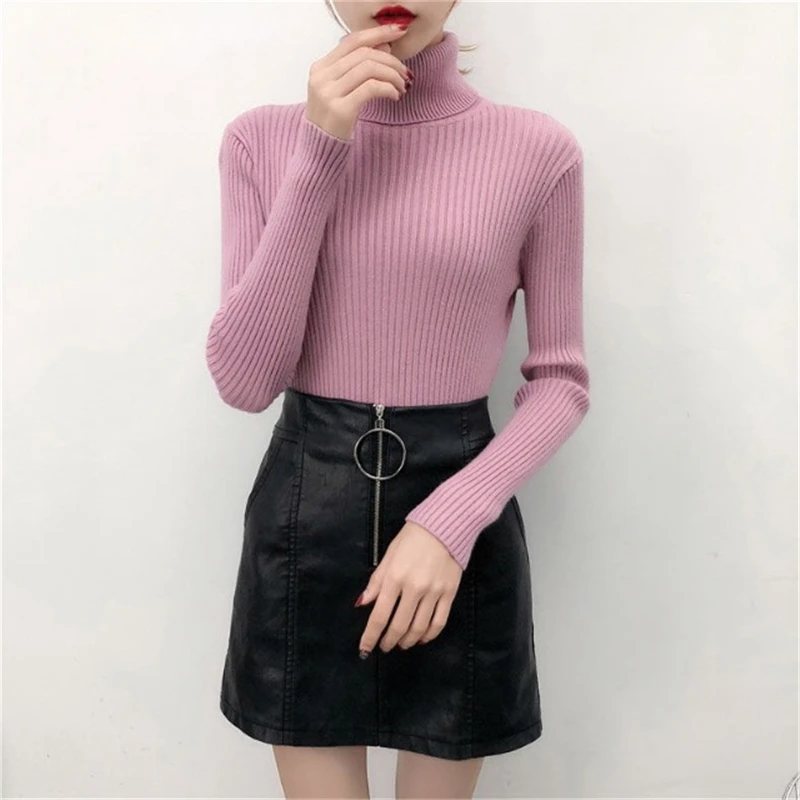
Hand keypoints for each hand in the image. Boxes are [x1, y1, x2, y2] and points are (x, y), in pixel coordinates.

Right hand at [305, 23, 411, 140]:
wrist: (320, 154)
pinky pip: (371, 88)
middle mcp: (321, 77)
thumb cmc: (334, 123)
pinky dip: (388, 89)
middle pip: (363, 53)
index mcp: (320, 68)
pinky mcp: (341, 110)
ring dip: (392, 75)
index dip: (378, 33)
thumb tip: (385, 45)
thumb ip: (358, 68)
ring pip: (368, 68)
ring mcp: (329, 93)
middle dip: (390, 60)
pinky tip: (394, 96)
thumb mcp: (343, 91)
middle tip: (405, 73)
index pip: (352, 41)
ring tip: (402, 87)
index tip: (399, 32)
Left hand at [356, 521, 462, 656]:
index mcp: (395, 577)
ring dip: (407, 641)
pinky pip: (439, 622)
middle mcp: (414, 588)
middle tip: (384, 646)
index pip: (379, 615)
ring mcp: (434, 592)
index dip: (370, 636)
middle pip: (399, 626)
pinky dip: (429, 635)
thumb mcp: (389, 555)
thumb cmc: (412, 538)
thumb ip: (376, 582)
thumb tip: (362, 603)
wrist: (445, 526)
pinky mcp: (449, 593)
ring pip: (419, 628)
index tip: (365, 650)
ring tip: (401, 644)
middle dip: (388, 641)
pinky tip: (421, 638)